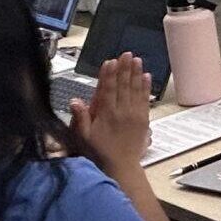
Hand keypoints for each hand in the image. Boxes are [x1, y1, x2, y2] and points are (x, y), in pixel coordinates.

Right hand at [68, 53, 152, 171]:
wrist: (121, 167)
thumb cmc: (99, 153)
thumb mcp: (83, 137)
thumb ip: (80, 118)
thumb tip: (74, 100)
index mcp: (106, 114)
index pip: (107, 89)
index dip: (108, 74)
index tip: (110, 61)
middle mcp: (122, 112)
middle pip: (123, 85)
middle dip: (124, 68)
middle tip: (126, 54)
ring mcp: (134, 115)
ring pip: (135, 89)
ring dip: (136, 73)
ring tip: (136, 60)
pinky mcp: (143, 120)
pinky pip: (144, 99)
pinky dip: (145, 87)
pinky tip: (146, 76)